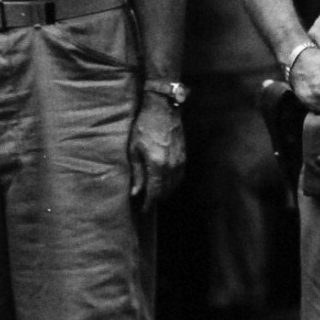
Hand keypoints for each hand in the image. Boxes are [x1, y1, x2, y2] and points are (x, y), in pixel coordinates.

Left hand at [129, 93, 185, 211]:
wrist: (164, 109)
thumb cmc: (145, 127)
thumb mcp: (134, 149)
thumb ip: (136, 173)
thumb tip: (135, 192)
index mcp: (157, 166)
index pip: (154, 193)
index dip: (148, 204)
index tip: (142, 210)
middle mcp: (171, 167)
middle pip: (165, 192)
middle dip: (155, 199)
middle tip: (145, 201)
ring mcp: (180, 162)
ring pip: (174, 186)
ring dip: (164, 192)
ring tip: (153, 193)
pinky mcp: (184, 157)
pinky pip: (179, 177)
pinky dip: (172, 183)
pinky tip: (164, 182)